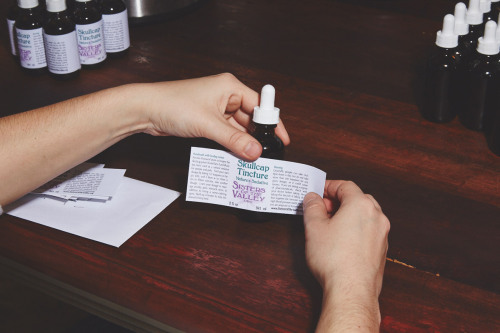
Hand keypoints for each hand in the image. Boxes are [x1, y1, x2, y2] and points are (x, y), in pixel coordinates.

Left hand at [138, 73, 289, 159]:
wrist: (145, 110)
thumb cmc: (172, 104)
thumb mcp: (208, 124)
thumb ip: (234, 139)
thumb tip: (255, 151)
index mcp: (230, 87)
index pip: (260, 105)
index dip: (272, 122)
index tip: (282, 138)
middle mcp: (225, 96)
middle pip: (250, 118)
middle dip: (257, 136)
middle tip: (266, 153)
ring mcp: (215, 108)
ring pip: (238, 128)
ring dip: (243, 142)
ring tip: (252, 158)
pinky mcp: (207, 119)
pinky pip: (226, 133)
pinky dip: (231, 143)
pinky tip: (236, 154)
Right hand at [302, 180, 389, 330]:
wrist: (351, 290)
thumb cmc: (334, 260)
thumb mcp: (314, 227)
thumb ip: (312, 207)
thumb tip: (313, 198)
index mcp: (361, 205)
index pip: (345, 185)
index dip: (328, 187)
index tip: (317, 192)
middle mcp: (377, 216)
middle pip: (357, 198)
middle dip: (338, 201)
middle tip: (321, 209)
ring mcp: (382, 234)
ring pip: (364, 215)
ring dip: (347, 215)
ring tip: (329, 226)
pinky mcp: (381, 250)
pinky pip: (368, 231)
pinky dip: (355, 229)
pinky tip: (340, 241)